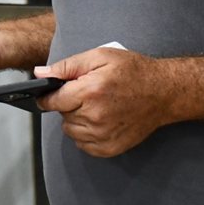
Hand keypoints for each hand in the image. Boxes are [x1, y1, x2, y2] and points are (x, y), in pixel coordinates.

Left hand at [35, 45, 174, 157]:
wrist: (163, 92)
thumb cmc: (133, 71)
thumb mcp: (100, 57)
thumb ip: (66, 66)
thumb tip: (40, 74)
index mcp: (90, 91)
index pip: (52, 101)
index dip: (47, 97)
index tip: (48, 94)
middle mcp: (95, 116)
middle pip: (62, 115)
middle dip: (68, 104)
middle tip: (86, 94)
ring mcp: (103, 135)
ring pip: (71, 131)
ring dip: (76, 120)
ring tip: (95, 106)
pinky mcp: (110, 147)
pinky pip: (83, 144)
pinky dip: (86, 134)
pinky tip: (100, 120)